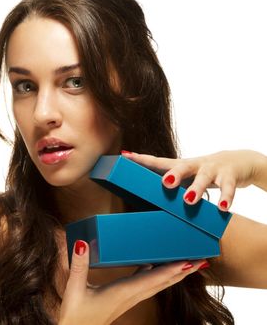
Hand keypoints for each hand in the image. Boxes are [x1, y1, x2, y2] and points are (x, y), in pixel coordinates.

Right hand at [59, 240, 206, 324]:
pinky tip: (157, 265)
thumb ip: (78, 265)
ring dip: (174, 274)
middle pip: (162, 283)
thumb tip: (82, 243)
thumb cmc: (75, 314)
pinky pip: (147, 285)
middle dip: (182, 271)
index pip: (150, 280)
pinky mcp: (125, 299)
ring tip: (189, 262)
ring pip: (157, 285)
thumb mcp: (74, 288)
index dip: (170, 270)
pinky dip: (157, 275)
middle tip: (201, 259)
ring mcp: (129, 299)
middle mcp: (130, 296)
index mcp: (121, 293)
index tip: (187, 261)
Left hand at [121, 150, 266, 210]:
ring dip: (196, 189)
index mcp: (181, 166)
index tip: (125, 156)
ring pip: (204, 179)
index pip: (158, 161)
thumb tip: (146, 203)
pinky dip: (226, 198)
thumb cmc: (204, 174)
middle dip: (173, 175)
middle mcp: (195, 165)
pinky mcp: (230, 176)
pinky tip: (222, 208)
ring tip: (189, 200)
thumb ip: (172, 188)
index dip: (142, 159)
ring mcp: (213, 169)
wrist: (240, 161)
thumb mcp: (187, 178)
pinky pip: (228, 188)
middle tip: (165, 183)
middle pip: (181, 167)